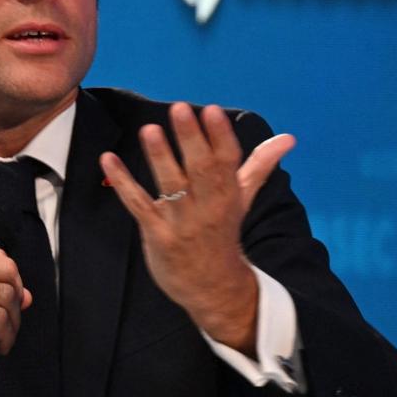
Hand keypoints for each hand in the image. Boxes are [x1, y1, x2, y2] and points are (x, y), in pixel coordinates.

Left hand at [99, 103, 294, 352]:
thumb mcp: (243, 198)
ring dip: (160, 156)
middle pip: (201, 169)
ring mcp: (182, 222)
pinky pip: (139, 205)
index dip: (219, 136)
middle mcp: (208, 207)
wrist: (214, 287)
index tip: (212, 111)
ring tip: (149, 130)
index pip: (227, 161)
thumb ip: (259, 164)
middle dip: (191, 139)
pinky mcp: (158, 234)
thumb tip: (288, 137)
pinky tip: (108, 159)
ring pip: (171, 185)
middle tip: (180, 108)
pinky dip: (123, 182)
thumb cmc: (224, 233)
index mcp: (229, 194)